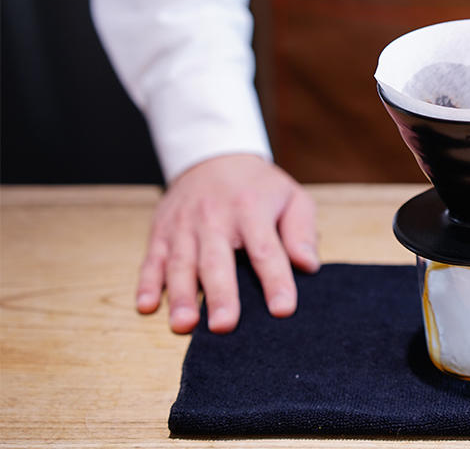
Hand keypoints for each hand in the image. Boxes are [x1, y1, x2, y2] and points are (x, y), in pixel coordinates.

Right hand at [136, 154, 317, 333]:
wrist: (214, 157)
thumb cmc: (259, 187)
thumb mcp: (291, 197)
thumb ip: (301, 232)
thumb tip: (308, 265)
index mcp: (251, 209)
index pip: (266, 250)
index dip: (275, 280)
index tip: (283, 309)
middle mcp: (214, 218)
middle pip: (217, 261)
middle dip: (220, 295)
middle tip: (224, 326)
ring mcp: (184, 226)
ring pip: (180, 264)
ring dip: (181, 296)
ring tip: (185, 326)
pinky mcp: (160, 232)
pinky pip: (151, 260)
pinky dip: (146, 284)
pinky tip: (146, 306)